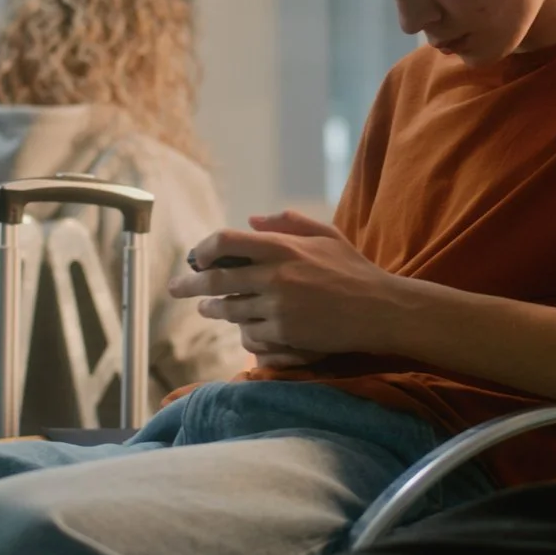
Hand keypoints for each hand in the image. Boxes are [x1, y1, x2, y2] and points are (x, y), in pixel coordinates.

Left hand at [167, 212, 401, 360]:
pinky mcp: (284, 333)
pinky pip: (249, 333)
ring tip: (207, 308)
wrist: (380, 310)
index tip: (197, 256)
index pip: (226, 242)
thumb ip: (286, 223)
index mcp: (282, 248)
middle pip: (215, 280)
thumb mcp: (325, 234)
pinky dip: (243, 329)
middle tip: (175, 288)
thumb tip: (250, 221)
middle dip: (189, 284)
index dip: (204, 249)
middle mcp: (275, 276)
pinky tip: (241, 326)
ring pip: (228, 309)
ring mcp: (277, 307)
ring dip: (213, 308)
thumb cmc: (354, 270)